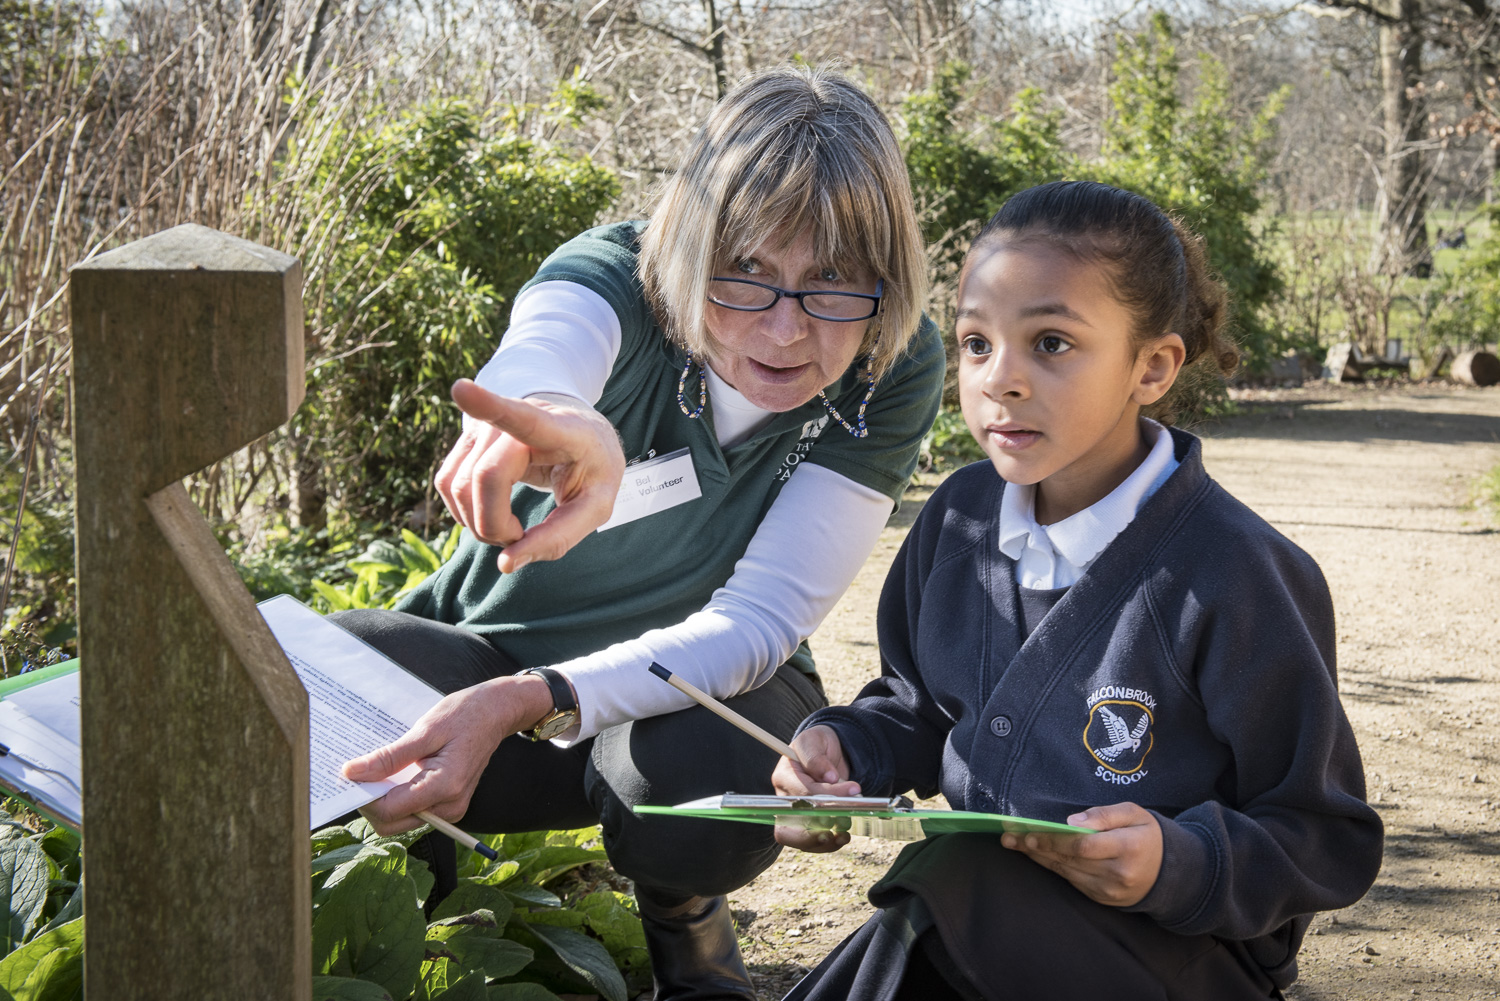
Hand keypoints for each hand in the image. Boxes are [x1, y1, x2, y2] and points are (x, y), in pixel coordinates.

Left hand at [341, 673, 554, 834]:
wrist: (496, 713)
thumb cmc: (465, 715)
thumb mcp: (424, 731)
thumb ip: (389, 757)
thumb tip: (352, 773)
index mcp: (444, 787)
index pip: (389, 811)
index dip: (364, 796)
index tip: (351, 775)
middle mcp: (449, 806)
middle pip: (392, 824)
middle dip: (371, 802)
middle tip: (361, 773)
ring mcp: (451, 809)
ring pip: (400, 820)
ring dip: (383, 800)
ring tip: (379, 770)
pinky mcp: (448, 805)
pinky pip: (413, 811)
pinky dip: (397, 797)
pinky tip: (394, 774)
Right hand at [435, 379, 625, 572]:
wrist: (584, 435)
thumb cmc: (593, 470)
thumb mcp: (597, 506)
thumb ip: (560, 537)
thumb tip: (505, 563)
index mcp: (563, 429)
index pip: (525, 417)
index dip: (490, 405)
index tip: (460, 389)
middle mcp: (520, 418)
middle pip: (486, 476)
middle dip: (494, 524)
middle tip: (519, 537)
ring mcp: (489, 425)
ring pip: (458, 483)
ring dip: (478, 522)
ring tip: (511, 526)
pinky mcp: (468, 439)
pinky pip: (447, 482)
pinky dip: (464, 511)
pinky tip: (492, 513)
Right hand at [772, 725, 861, 852]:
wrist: (826, 752)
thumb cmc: (816, 744)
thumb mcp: (814, 741)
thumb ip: (816, 757)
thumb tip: (828, 777)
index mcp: (783, 776)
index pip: (802, 793)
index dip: (826, 795)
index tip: (853, 790)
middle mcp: (785, 799)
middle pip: (788, 826)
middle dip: (810, 834)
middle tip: (835, 831)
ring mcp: (794, 814)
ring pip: (799, 840)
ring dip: (822, 842)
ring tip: (843, 836)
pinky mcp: (807, 824)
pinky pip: (812, 842)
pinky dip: (828, 844)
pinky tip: (842, 837)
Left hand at [1001, 802, 1162, 906]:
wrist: (1169, 873)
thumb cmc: (1147, 835)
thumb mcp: (1134, 813)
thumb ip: (1105, 814)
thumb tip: (1071, 822)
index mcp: (1129, 847)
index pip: (1085, 846)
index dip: (1055, 840)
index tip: (1030, 831)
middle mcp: (1118, 873)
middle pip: (1069, 860)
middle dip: (1036, 846)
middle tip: (1009, 836)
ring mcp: (1109, 890)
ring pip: (1066, 871)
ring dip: (1037, 857)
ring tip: (1012, 843)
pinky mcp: (1101, 899)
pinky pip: (1071, 880)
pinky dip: (1051, 866)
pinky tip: (1034, 855)